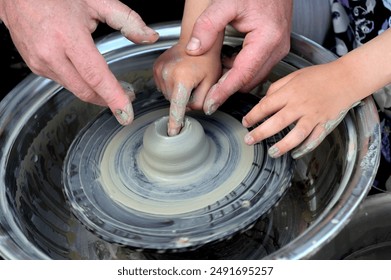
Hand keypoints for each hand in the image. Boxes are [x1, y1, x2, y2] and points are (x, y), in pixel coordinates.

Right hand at [0, 0, 157, 124]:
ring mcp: (39, 62)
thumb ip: (127, 20)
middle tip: (126, 98)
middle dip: (108, 100)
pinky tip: (87, 75)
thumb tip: (149, 36)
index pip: (95, 76)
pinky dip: (78, 82)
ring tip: (110, 86)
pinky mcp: (34, 66)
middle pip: (85, 90)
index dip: (113, 97)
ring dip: (94, 92)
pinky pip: (62, 81)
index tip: (126, 113)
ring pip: (74, 88)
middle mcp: (50, 53)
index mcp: (67, 36)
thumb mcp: (96, 1)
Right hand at [153, 42, 221, 134]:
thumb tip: (192, 110)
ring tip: (187, 77)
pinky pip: (163, 86)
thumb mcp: (211, 82)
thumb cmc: (207, 60)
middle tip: (195, 85)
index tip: (172, 132)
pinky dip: (171, 85)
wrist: (196, 40)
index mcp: (183, 78)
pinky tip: (179, 75)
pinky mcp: (155, 68)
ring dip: (177, 93)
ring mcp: (159, 70)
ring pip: (168, 95)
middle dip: (184, 99)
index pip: (178, 106)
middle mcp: (168, 74)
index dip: (175, 121)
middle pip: (174, 102)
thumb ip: (203, 101)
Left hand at [185, 0, 292, 114]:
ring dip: (234, 78)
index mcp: (267, 40)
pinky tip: (228, 60)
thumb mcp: (226, 2)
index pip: (241, 75)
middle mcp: (277, 49)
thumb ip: (208, 25)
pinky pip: (257, 68)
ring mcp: (278, 50)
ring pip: (253, 77)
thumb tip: (194, 50)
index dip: (224, 92)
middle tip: (206, 92)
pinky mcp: (276, 48)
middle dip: (227, 88)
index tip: (210, 105)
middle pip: (248, 81)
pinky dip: (240, 69)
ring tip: (215, 73)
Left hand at [242, 62, 361, 158]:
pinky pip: (314, 139)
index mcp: (290, 92)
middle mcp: (300, 105)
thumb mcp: (294, 76)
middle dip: (260, 133)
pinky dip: (305, 148)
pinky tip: (294, 153)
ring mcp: (313, 116)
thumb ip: (276, 88)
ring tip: (271, 152)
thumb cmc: (318, 76)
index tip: (245, 122)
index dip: (253, 115)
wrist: (346, 78)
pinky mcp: (325, 124)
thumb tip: (263, 100)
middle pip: (277, 122)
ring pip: (296, 134)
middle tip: (249, 140)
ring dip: (282, 146)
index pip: (266, 105)